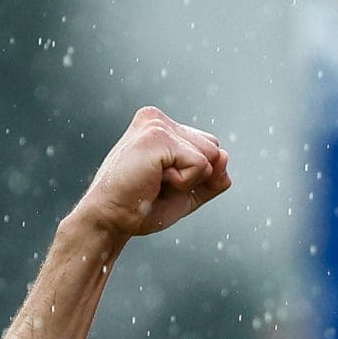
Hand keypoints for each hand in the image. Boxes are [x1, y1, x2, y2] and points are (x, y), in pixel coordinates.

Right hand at [70, 106, 230, 240]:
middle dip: (196, 177)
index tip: (162, 183)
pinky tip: (154, 180)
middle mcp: (157, 119)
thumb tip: (225, 156)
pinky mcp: (157, 136)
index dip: (197, 176)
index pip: (210, 148)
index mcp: (161, 127)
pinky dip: (183, 183)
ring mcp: (156, 125)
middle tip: (158, 184)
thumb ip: (212, 178)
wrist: (112, 219)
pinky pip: (200, 165)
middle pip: (214, 150)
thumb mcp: (187, 193)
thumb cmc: (143, 207)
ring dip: (189, 180)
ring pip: (210, 157)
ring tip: (155, 181)